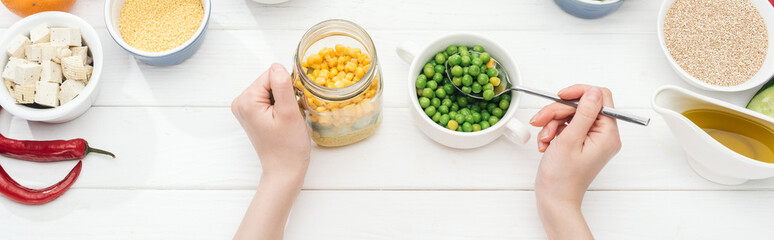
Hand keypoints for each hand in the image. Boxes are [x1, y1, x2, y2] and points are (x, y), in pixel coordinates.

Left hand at [231, 63, 310, 179]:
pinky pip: (268, 98)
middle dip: (284, 92)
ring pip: (270, 89)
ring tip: (286, 118)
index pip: (271, 74)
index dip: (287, 85)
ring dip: (282, 99)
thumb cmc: (288, 146)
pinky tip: (282, 119)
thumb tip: (278, 66)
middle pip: (268, 81)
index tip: (293, 104)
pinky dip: (278, 105)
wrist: (284, 170)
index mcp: (246, 100)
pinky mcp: (250, 114)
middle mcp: (240, 102)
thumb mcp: (288, 113)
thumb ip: (282, 86)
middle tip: (290, 113)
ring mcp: (244, 109)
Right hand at [529, 85, 620, 238]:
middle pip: (581, 106)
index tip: (560, 96)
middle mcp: (604, 135)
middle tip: (540, 121)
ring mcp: (592, 139)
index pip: (600, 97)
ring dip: (552, 123)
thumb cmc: (562, 178)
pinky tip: (545, 144)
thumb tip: (592, 92)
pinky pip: (566, 126)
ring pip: (570, 115)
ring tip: (544, 138)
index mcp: (608, 134)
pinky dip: (552, 132)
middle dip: (558, 111)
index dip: (579, 93)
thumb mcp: (570, 140)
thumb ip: (583, 113)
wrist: (554, 200)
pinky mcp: (580, 143)